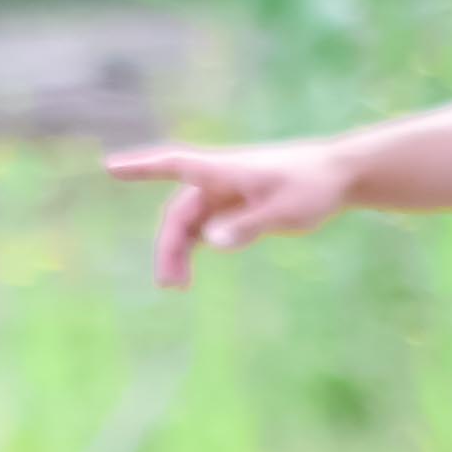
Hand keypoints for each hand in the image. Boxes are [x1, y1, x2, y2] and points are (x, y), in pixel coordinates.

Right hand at [102, 140, 358, 286]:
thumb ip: (248, 225)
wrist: (340, 176)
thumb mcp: (286, 210)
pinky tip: (190, 271)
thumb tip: (210, 240)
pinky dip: (194, 247)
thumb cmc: (314, 186)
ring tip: (177, 287)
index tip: (110, 168)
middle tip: (170, 285)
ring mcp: (226, 194)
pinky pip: (204, 227)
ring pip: (189, 223)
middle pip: (179, 211)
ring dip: (179, 252)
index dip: (142, 167)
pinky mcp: (236, 206)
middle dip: (169, 246)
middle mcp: (219, 180)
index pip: (175, 164)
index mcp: (225, 171)